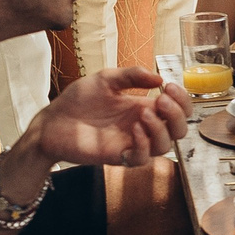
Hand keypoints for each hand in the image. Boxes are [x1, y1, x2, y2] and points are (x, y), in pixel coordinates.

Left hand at [24, 67, 193, 168]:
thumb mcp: (106, 79)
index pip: (177, 110)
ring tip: (145, 113)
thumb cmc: (77, 101)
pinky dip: (144, 144)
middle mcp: (142, 127)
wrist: (53, 121)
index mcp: (142, 108)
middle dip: (177, 114)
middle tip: (162, 99)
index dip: (181, 100)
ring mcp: (132, 143)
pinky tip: (135, 128)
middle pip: (178, 130)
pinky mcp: (118, 157)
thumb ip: (132, 75)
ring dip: (162, 128)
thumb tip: (158, 78)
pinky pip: (142, 158)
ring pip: (165, 146)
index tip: (170, 85)